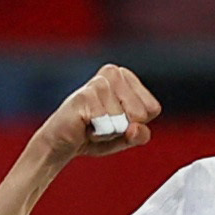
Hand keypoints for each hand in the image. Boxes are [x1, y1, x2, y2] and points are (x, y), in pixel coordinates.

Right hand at [40, 64, 160, 162]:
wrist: (62, 142)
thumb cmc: (95, 134)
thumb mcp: (126, 138)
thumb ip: (140, 135)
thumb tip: (135, 128)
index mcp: (126, 77)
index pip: (152, 109)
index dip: (136, 124)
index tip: (118, 121)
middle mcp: (114, 73)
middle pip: (139, 114)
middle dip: (123, 128)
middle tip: (103, 123)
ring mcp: (98, 82)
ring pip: (122, 121)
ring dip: (108, 132)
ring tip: (93, 124)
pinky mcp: (85, 95)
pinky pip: (106, 125)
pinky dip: (98, 134)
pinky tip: (85, 126)